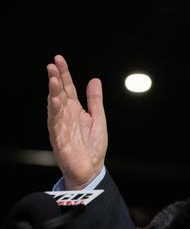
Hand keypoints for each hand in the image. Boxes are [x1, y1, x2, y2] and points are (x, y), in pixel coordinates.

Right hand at [47, 55, 107, 189]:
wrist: (91, 169)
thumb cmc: (92, 146)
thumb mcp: (98, 118)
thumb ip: (95, 100)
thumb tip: (95, 80)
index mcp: (75, 110)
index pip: (67, 88)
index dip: (64, 73)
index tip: (59, 59)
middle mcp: (65, 116)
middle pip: (59, 94)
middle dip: (55, 79)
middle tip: (52, 65)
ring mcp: (61, 127)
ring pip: (54, 107)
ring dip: (53, 93)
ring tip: (53, 80)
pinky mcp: (59, 139)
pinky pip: (55, 124)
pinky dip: (55, 113)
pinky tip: (55, 102)